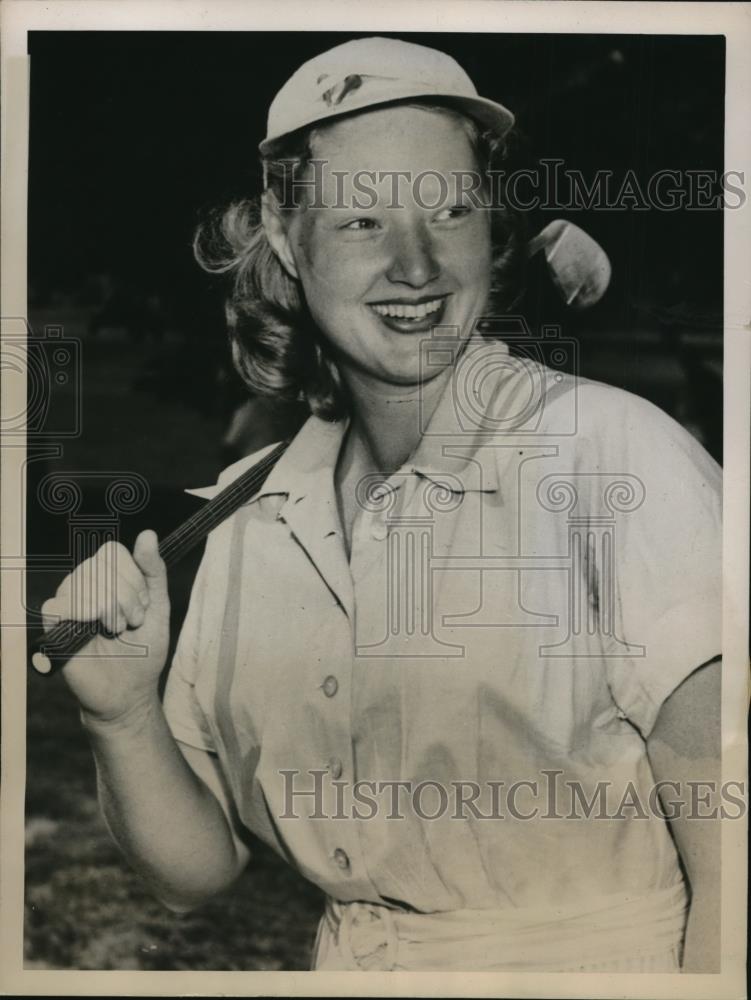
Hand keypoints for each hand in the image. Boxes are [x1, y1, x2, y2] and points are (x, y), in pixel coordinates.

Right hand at [40, 530, 169, 724]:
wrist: (129, 691)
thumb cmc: (144, 651)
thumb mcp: (158, 607)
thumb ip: (154, 570)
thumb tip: (147, 534)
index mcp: (109, 577)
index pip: (112, 551)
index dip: (133, 578)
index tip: (142, 606)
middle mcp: (84, 585)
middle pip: (100, 565)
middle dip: (126, 597)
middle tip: (130, 622)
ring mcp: (67, 603)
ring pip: (82, 583)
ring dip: (109, 610)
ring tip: (115, 630)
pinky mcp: (53, 625)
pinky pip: (58, 605)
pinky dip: (83, 617)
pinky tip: (94, 631)